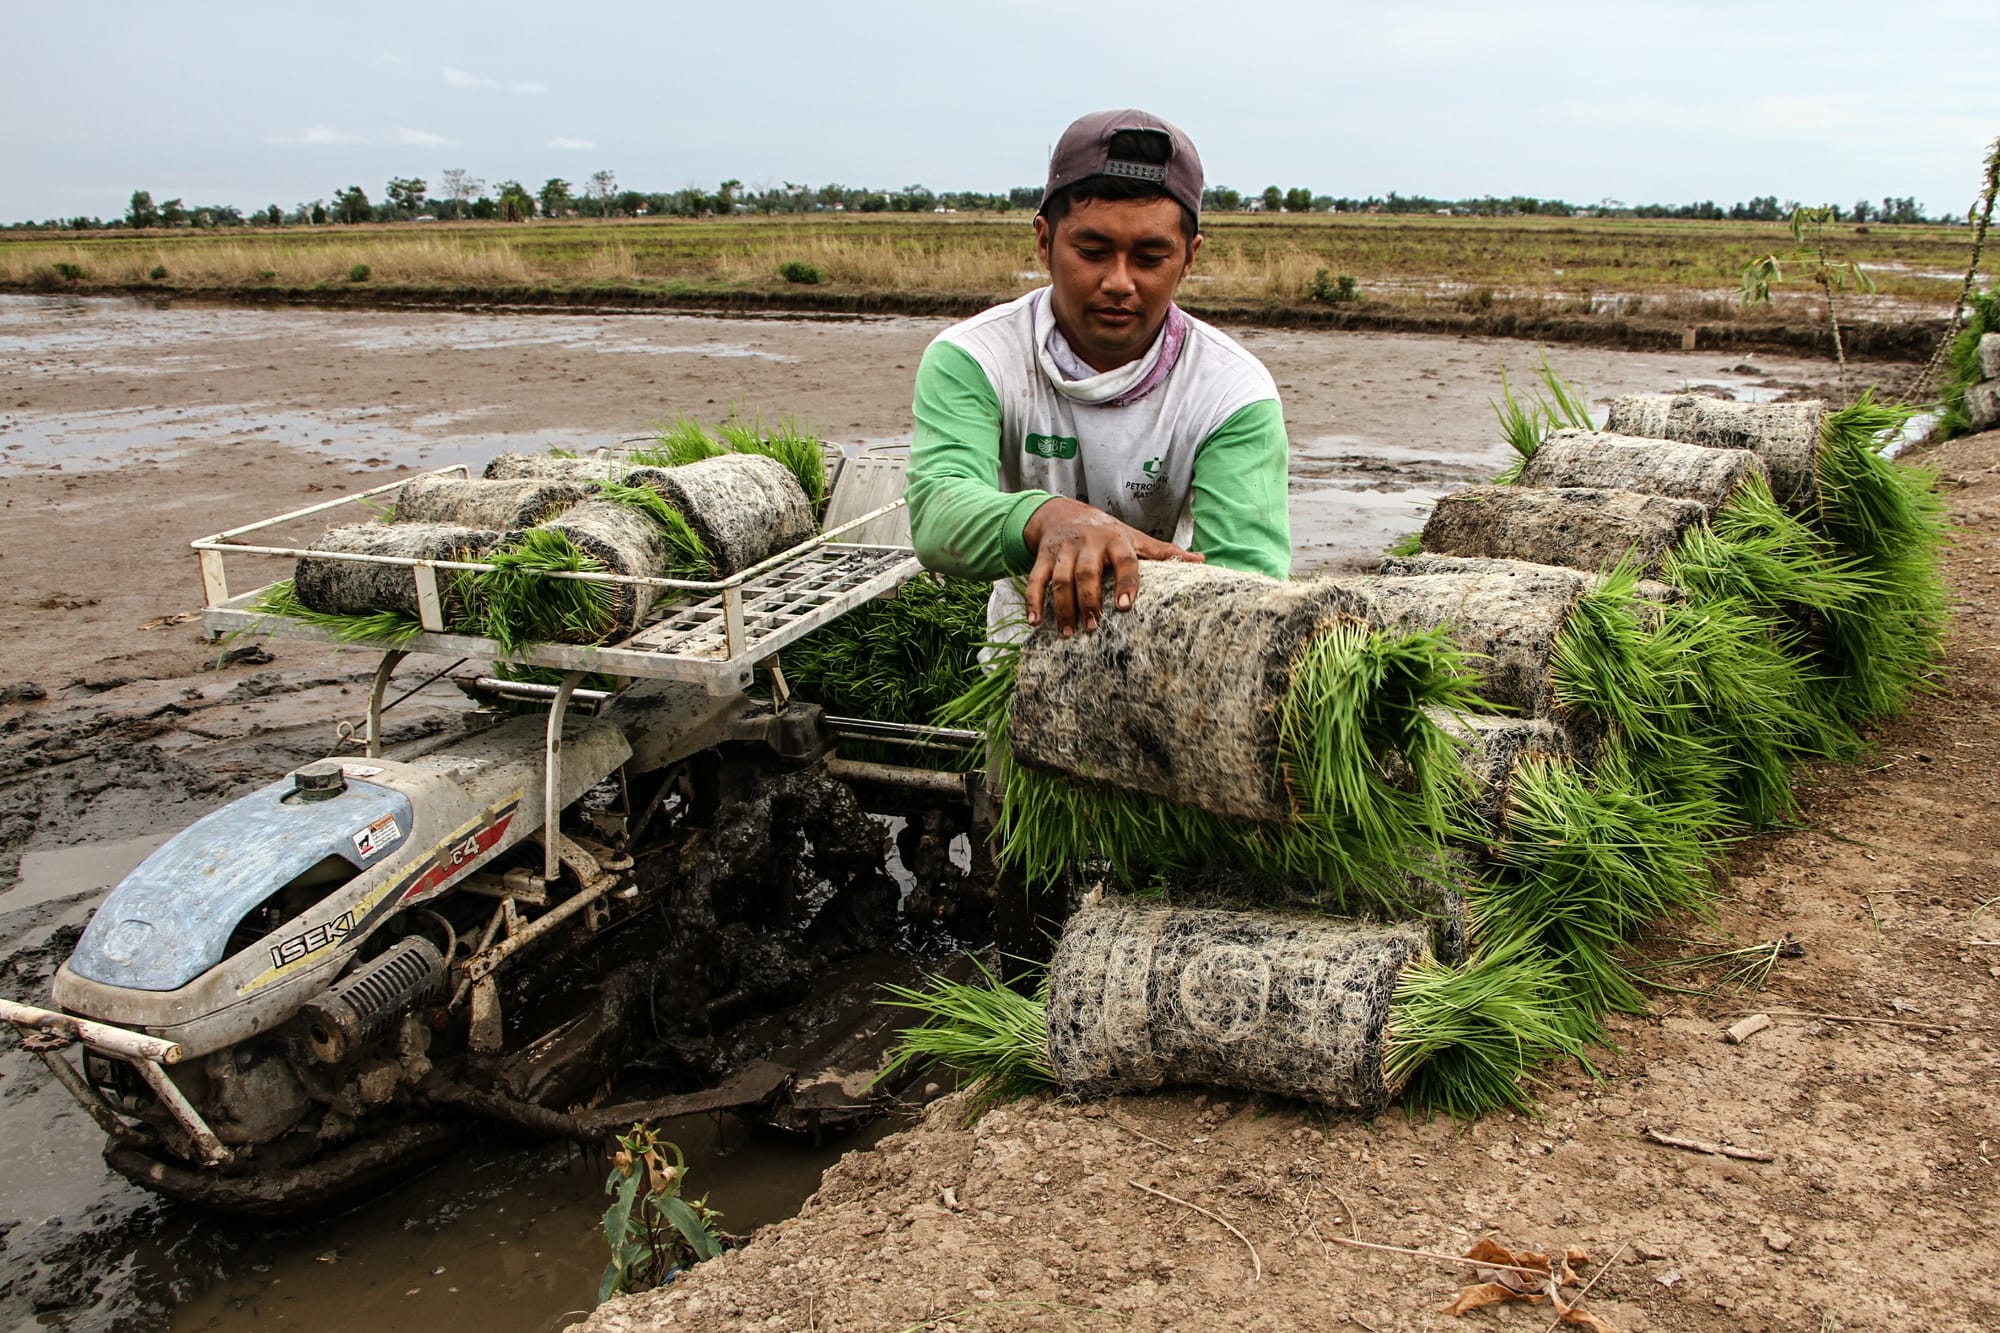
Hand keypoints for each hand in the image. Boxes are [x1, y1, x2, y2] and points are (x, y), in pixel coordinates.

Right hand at [1021, 497, 1204, 635]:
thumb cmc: (1106, 532)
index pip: (1124, 560)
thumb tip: (1200, 561)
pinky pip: (1036, 579)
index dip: (1125, 582)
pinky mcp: (1043, 557)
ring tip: (1069, 633)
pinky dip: (1033, 601)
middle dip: (1089, 600)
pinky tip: (1035, 622)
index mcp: (1116, 540)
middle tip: (1094, 627)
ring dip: (1063, 607)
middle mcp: (1088, 543)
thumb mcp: (1134, 537)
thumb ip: (1163, 553)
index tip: (1125, 607)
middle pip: (1087, 572)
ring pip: (1060, 579)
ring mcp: (1063, 550)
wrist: (1062, 512)